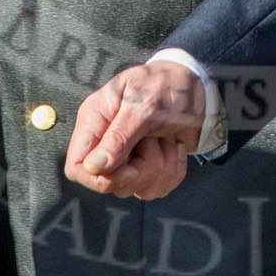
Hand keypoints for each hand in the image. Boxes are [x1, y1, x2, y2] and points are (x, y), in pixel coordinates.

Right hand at [64, 61, 205, 199]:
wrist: (199, 88)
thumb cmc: (167, 85)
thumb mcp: (144, 106)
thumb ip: (118, 137)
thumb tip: (92, 167)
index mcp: (95, 120)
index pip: (76, 166)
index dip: (99, 177)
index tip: (129, 167)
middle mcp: (106, 141)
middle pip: (109, 184)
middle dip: (142, 168)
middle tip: (155, 139)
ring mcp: (126, 158)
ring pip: (135, 189)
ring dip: (162, 166)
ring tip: (166, 137)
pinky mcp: (146, 168)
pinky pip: (154, 189)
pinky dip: (172, 171)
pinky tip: (174, 147)